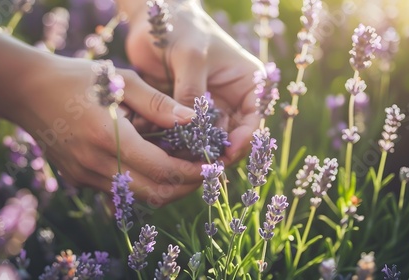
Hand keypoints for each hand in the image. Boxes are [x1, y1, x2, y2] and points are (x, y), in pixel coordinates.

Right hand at [18, 56, 202, 205]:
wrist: (28, 91)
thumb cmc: (78, 79)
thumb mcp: (120, 80)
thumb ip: (158, 103)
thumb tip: (192, 120)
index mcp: (109, 138)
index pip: (163, 170)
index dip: (193, 172)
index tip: (213, 166)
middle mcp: (96, 165)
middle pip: (154, 194)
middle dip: (186, 187)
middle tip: (204, 172)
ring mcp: (85, 176)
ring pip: (138, 198)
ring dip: (166, 187)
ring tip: (183, 168)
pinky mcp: (79, 179)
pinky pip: (119, 193)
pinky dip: (143, 185)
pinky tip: (153, 167)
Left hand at [125, 0, 262, 164]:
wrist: (154, 20)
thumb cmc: (181, 29)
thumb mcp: (191, 57)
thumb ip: (193, 92)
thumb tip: (192, 128)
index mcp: (248, 82)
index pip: (255, 118)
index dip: (245, 139)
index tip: (227, 152)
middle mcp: (233, 98)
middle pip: (235, 135)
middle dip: (221, 151)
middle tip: (205, 166)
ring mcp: (211, 107)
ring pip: (212, 140)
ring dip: (201, 151)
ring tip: (187, 161)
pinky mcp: (188, 112)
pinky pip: (190, 135)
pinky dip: (183, 145)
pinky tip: (173, 151)